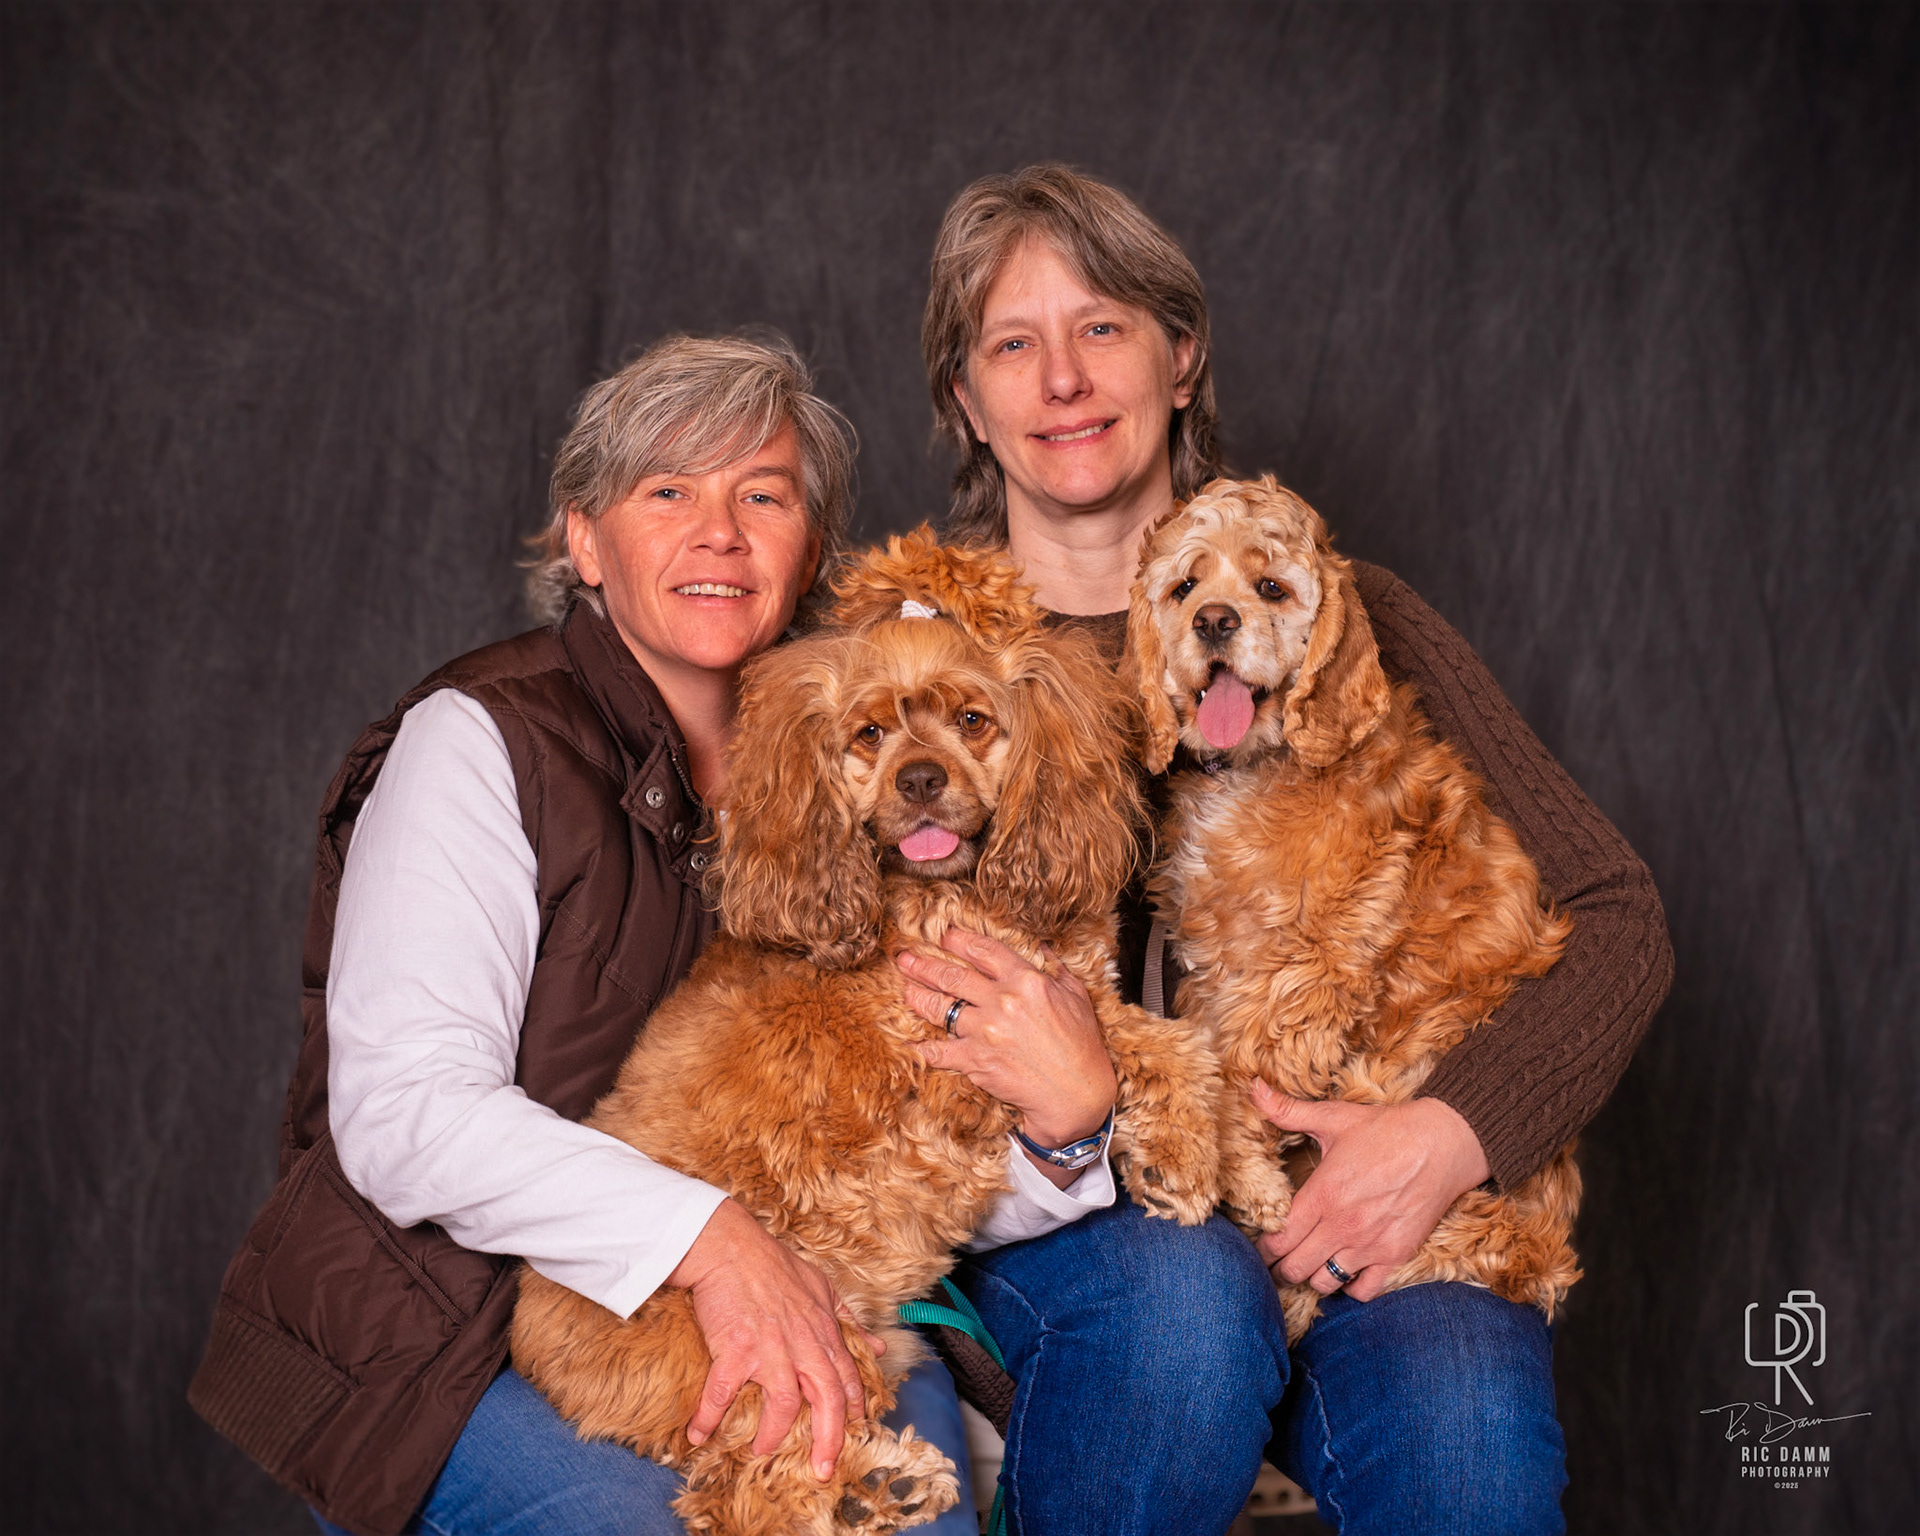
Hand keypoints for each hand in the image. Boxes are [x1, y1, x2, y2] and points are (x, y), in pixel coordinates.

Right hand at [668, 1199, 883, 1477]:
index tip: (854, 1434)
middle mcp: (802, 1345)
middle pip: (826, 1402)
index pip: (847, 1380)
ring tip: (761, 1452)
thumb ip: (849, 1322)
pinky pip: (722, 1394)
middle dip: (827, 1441)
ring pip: (781, 1406)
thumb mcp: (823, 1288)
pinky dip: (709, 1417)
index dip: (853, 1410)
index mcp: (823, 1332)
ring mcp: (769, 1349)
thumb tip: (879, 1347)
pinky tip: (699, 1435)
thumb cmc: (774, 1265)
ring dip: (772, 1435)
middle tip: (821, 1470)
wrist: (731, 1246)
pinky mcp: (735, 1349)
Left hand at [896, 928, 1116, 1184]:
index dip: (959, 940)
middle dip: (924, 964)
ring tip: (905, 988)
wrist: (1075, 1093)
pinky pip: (939, 1050)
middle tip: (904, 958)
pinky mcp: (975, 1060)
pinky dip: (923, 1047)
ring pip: (940, 1008)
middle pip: (953, 975)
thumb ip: (1056, 969)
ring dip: (918, 996)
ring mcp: (985, 1030)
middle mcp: (1001, 1000)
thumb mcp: (1077, 997)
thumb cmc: (1081, 1046)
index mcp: (1025, 980)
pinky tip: (911, 1042)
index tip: (942, 935)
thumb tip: (1043, 947)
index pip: (983, 951)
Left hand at [1250, 1083, 1489, 1301]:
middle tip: (1275, 1264)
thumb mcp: (1334, 1116)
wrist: (1444, 1143)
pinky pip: (1364, 1291)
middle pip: (1295, 1267)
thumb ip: (1288, 1110)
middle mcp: (1343, 1226)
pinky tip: (1345, 1270)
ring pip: (1325, 1283)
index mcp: (1323, 1194)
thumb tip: (1253, 1088)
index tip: (1260, 1247)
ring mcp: (1371, 1245)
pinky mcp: (1396, 1255)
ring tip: (1309, 1265)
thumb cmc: (1387, 1129)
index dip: (1263, 1249)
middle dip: (1279, 1268)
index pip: (1279, 1239)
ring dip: (1312, 1277)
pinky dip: (1350, 1287)